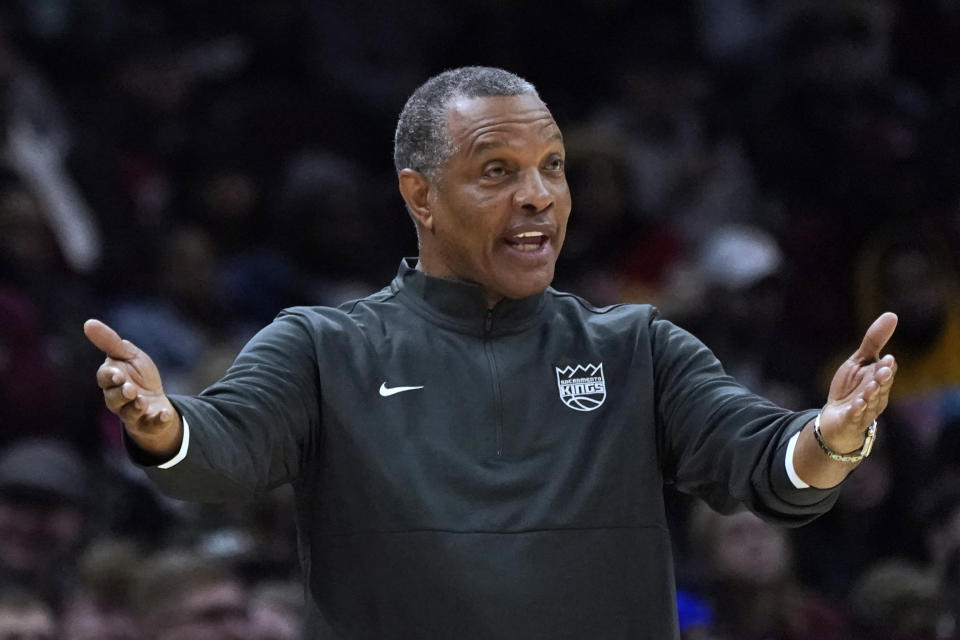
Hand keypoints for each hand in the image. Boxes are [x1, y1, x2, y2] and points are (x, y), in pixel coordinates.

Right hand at [84, 319, 181, 455]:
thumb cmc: (138, 376)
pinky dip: (158, 420)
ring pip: (129, 414)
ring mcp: (133, 414)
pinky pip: (152, 425)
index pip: (105, 378)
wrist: (156, 402)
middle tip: (130, 389)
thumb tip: (88, 322)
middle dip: (121, 394)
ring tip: (142, 401)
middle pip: (114, 399)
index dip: (110, 376)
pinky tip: (165, 414)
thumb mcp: (128, 355)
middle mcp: (118, 400)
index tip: (118, 374)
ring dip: (136, 408)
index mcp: (112, 381)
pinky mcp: (149, 424)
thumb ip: (110, 342)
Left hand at [819, 312, 897, 453]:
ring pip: (870, 402)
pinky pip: (855, 416)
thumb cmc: (851, 387)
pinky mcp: (851, 420)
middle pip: (881, 387)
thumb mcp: (859, 362)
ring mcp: (865, 409)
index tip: (886, 358)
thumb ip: (874, 341)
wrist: (837, 418)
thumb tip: (892, 315)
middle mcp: (876, 395)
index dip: (885, 365)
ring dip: (870, 394)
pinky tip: (856, 404)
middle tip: (883, 370)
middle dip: (882, 379)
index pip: (886, 371)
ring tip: (870, 386)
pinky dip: (856, 410)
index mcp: (879, 380)